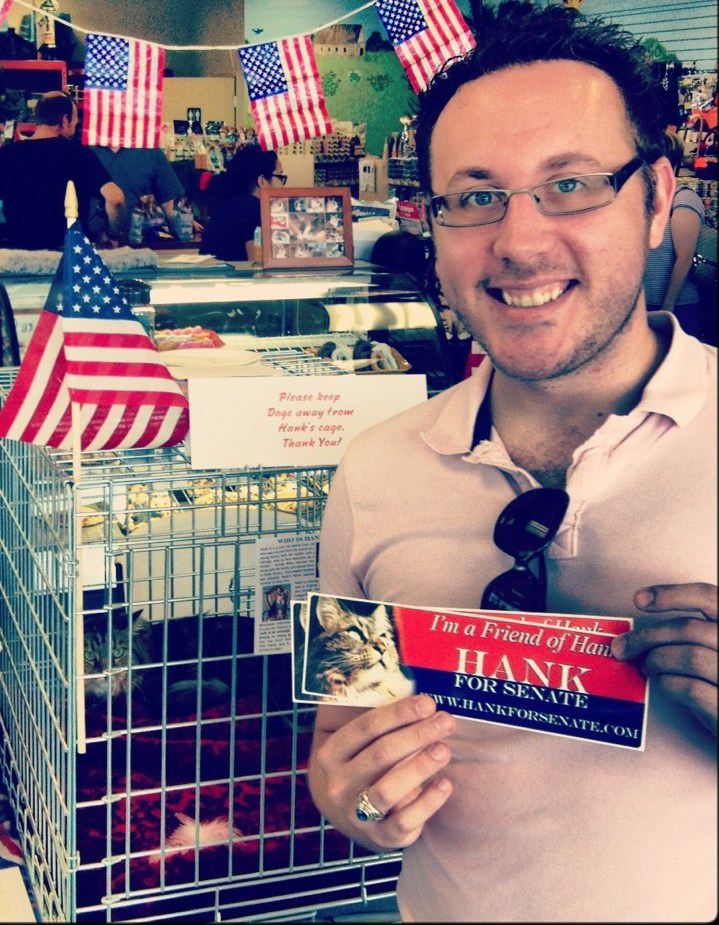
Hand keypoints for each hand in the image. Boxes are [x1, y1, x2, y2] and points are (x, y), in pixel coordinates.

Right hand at [308, 694, 454, 850]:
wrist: (345, 815)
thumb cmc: (355, 763)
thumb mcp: (347, 737)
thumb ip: (358, 709)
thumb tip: (390, 670)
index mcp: (330, 754)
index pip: (365, 728)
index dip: (398, 713)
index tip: (427, 702)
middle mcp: (339, 785)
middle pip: (381, 755)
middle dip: (417, 734)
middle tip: (446, 720)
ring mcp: (357, 815)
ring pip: (389, 789)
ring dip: (420, 766)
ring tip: (445, 749)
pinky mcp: (381, 838)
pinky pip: (405, 822)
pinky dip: (428, 803)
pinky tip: (445, 784)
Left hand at [611, 583, 717, 735]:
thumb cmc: (716, 679)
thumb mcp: (708, 647)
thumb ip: (688, 635)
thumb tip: (637, 633)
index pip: (707, 596)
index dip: (672, 594)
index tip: (638, 599)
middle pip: (689, 628)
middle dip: (646, 636)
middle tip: (621, 647)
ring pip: (690, 657)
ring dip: (656, 661)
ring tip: (645, 667)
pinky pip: (691, 689)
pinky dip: (666, 684)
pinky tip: (660, 684)